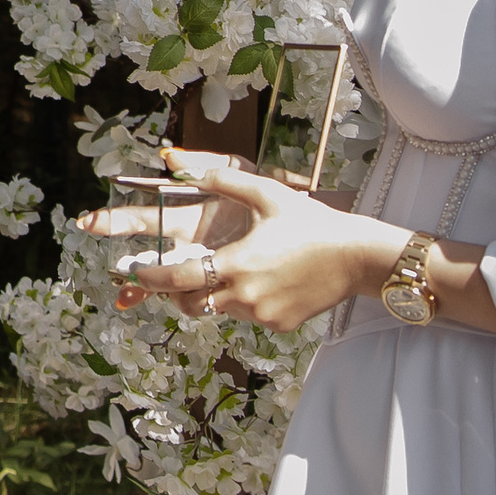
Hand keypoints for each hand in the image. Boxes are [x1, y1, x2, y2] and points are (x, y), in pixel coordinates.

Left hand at [81, 148, 400, 331]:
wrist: (356, 257)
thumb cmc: (312, 222)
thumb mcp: (267, 194)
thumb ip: (225, 180)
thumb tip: (185, 169)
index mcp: (236, 264)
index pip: (180, 278)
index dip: (154, 278)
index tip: (139, 274)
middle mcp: (245, 295)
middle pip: (192, 302)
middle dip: (178, 292)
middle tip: (176, 277)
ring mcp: (262, 314)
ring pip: (220, 310)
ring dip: (214, 295)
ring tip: (227, 272)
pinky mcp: (279, 324)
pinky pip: (248, 316)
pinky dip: (243, 303)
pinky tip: (261, 282)